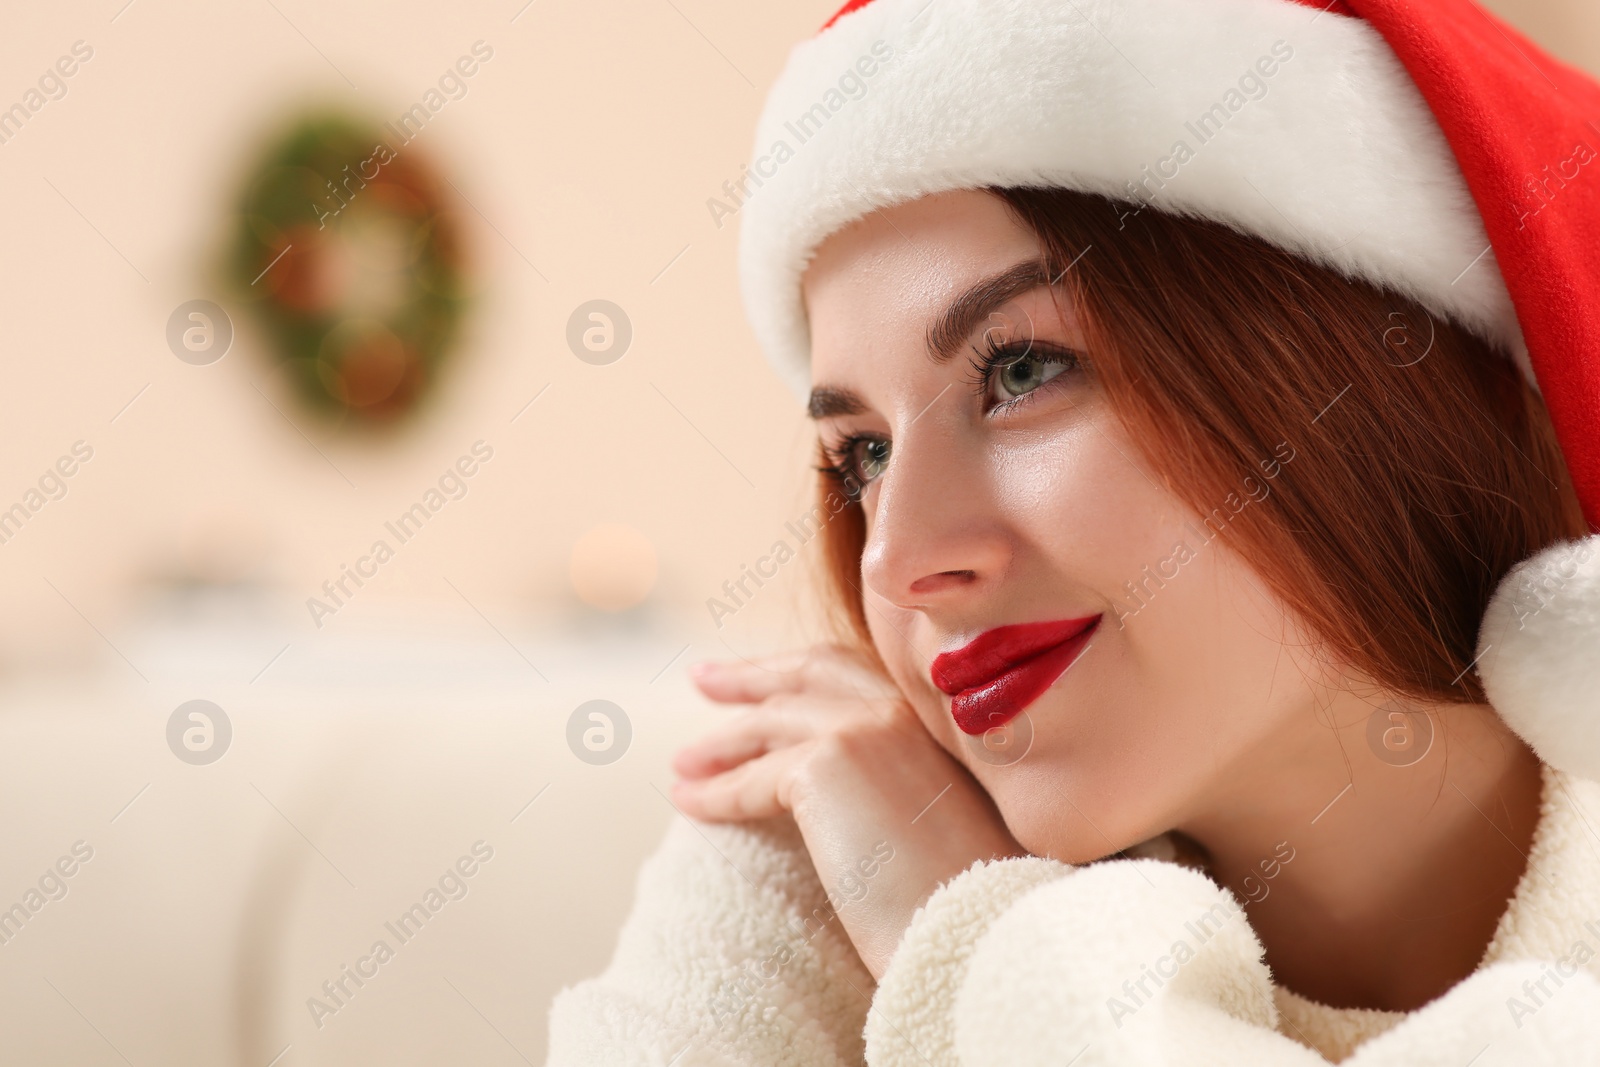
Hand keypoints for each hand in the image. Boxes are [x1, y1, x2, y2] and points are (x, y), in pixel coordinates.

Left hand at [672, 644, 1027, 978]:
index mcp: (937, 713)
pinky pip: (754, 780)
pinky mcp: (827, 765)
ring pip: (772, 724)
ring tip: (684, 763)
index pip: (853, 669)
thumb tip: (841, 783)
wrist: (980, 928)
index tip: (761, 676)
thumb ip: (902, 776)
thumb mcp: (938, 813)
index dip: (801, 671)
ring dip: (721, 744)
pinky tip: (689, 803)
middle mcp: (904, 705)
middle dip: (751, 676)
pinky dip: (716, 793)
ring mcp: (866, 727)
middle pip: (806, 673)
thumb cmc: (970, 895)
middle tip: (704, 681)